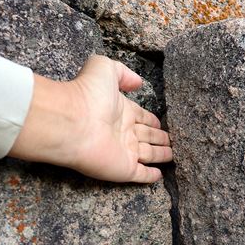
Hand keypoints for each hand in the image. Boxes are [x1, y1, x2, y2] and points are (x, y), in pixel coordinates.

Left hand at [8, 55, 171, 182]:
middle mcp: (123, 132)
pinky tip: (159, 175)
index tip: (160, 123)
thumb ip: (123, 73)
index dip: (152, 120)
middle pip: (147, 136)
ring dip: (160, 155)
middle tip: (172, 141)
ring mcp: (124, 152)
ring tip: (172, 155)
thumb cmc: (87, 94)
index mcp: (121, 112)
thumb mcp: (105, 69)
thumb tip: (139, 82)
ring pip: (148, 155)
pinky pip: (140, 174)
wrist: (72, 122)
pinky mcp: (124, 169)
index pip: (141, 117)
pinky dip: (150, 176)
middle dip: (159, 138)